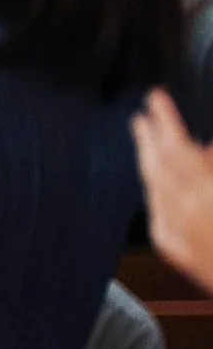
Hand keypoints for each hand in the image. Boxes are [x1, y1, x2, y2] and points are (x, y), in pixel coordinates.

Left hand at [134, 90, 212, 293]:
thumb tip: (207, 148)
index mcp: (207, 193)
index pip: (178, 146)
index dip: (165, 119)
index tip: (155, 97)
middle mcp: (184, 211)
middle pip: (158, 164)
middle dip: (149, 137)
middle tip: (142, 115)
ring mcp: (175, 233)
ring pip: (154, 187)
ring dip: (149, 160)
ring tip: (145, 139)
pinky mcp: (174, 251)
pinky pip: (157, 212)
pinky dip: (156, 191)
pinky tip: (156, 183)